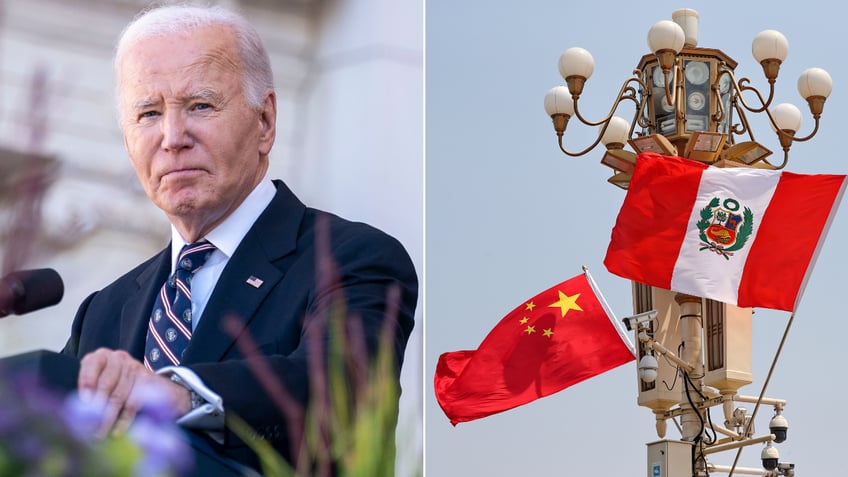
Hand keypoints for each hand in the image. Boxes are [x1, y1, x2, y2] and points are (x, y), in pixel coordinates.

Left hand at [77, 348, 191, 436]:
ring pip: (118, 396)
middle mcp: (117, 358)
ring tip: (100, 434)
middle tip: (89, 429)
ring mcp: (134, 367)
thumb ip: (89, 394)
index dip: (87, 383)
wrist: (147, 385)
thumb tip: (79, 414)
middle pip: (106, 384)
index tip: (84, 402)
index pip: (91, 366)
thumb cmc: (114, 386)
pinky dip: (123, 420)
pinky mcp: (147, 380)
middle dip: (96, 409)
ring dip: (108, 419)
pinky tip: (116, 431)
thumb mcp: (98, 384)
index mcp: (100, 356)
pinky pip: (133, 403)